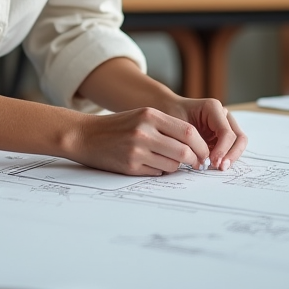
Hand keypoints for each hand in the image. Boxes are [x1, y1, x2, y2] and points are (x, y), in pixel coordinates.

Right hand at [65, 107, 210, 175]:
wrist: (85, 135)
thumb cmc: (117, 126)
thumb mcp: (141, 115)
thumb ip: (166, 126)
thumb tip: (194, 144)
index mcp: (150, 115)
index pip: (188, 132)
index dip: (201, 145)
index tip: (203, 152)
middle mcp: (144, 132)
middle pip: (184, 151)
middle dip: (194, 160)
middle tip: (196, 163)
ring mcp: (137, 150)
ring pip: (172, 165)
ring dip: (175, 166)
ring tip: (166, 160)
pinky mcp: (130, 166)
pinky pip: (156, 173)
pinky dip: (159, 171)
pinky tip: (149, 164)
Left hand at [163, 96, 247, 170]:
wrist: (168, 109)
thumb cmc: (172, 114)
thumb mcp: (179, 126)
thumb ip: (192, 141)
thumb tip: (204, 161)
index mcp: (213, 108)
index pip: (226, 132)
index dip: (222, 149)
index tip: (213, 162)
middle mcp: (223, 115)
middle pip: (239, 137)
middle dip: (232, 155)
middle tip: (220, 167)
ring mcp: (225, 124)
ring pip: (238, 144)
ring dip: (231, 157)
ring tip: (218, 168)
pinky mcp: (222, 135)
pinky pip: (231, 148)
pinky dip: (226, 157)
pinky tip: (215, 165)